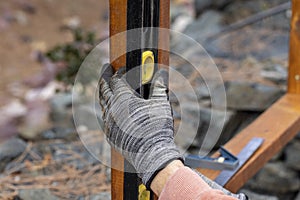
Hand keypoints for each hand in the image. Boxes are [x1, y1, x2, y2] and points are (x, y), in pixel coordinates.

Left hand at [99, 64, 181, 187]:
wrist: (151, 154)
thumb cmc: (156, 127)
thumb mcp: (160, 103)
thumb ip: (158, 87)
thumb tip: (160, 73)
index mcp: (123, 98)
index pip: (117, 80)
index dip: (119, 72)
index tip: (122, 68)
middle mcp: (112, 108)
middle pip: (104, 89)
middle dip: (104, 77)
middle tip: (105, 68)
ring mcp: (109, 122)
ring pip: (102, 103)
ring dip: (103, 93)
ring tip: (104, 88)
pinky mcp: (110, 134)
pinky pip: (104, 118)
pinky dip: (105, 109)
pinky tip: (108, 109)